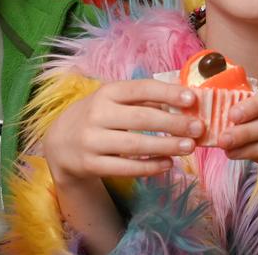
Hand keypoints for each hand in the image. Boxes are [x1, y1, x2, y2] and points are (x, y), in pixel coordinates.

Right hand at [42, 78, 205, 183]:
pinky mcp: (90, 164)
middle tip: (197, 128)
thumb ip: (143, 99)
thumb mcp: (112, 100)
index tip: (191, 99)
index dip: (167, 93)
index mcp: (106, 93)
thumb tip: (182, 102)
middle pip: (140, 119)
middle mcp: (97, 114)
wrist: (59, 144)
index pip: (140, 89)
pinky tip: (168, 164)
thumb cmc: (97, 117)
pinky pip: (124, 168)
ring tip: (188, 147)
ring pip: (134, 145)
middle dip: (173, 124)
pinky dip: (149, 167)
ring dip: (165, 146)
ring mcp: (92, 140)